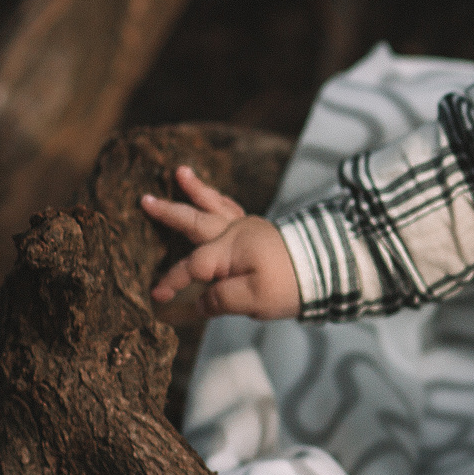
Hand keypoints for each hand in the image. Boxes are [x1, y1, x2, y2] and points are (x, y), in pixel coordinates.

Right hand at [141, 165, 302, 319]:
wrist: (328, 269)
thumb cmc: (290, 285)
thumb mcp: (254, 299)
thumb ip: (221, 299)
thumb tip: (199, 302)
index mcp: (231, 249)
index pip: (192, 266)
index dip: (173, 281)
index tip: (157, 296)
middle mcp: (236, 232)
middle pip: (195, 221)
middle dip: (169, 212)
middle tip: (144, 199)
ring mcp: (247, 227)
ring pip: (214, 206)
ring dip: (197, 191)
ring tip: (180, 172)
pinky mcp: (258, 230)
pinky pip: (232, 210)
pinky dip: (219, 200)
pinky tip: (212, 195)